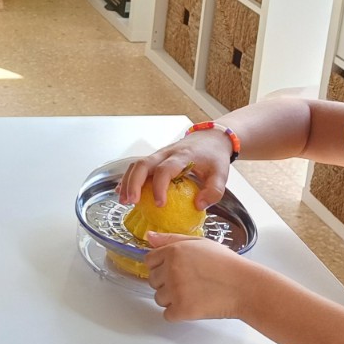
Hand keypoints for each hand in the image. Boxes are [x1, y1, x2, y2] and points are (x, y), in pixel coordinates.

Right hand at [119, 130, 236, 211]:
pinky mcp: (155, 158)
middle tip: (132, 202)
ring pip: (136, 165)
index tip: (160, 204)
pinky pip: (137, 167)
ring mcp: (158, 154)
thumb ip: (213, 191)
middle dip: (134, 183)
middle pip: (144, 164)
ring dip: (127, 182)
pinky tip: (122, 193)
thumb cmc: (214, 157)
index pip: (165, 169)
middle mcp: (167, 153)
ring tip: (124, 201)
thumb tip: (198, 205)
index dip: (159, 187)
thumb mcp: (221, 174)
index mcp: (183, 156)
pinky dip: (127, 179)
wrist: (210, 138)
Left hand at [143, 232, 257, 321]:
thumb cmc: (226, 264)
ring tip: (194, 293)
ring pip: (159, 298)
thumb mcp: (199, 243)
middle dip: (166, 283)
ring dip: (172, 299)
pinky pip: (168, 315)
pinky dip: (179, 313)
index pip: (149, 261)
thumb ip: (171, 239)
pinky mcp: (182, 310)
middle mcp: (171, 270)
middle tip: (189, 282)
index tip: (174, 270)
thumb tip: (149, 237)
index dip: (161, 266)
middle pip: (152, 280)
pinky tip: (195, 305)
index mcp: (173, 251)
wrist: (245, 287)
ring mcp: (175, 291)